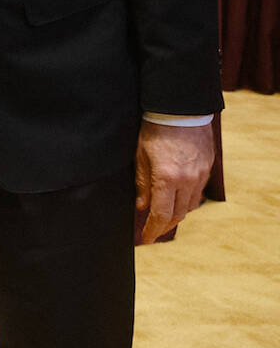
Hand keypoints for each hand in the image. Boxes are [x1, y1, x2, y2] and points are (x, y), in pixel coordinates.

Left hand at [135, 120, 214, 242]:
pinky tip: (177, 198)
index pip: (161, 215)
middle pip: (178, 215)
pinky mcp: (208, 168)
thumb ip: (141, 183)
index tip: (146, 238)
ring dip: (177, 214)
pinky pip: (198, 192)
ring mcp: (200, 175)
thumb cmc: (154, 130)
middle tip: (153, 230)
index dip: (152, 229)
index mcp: (166, 178)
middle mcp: (187, 181)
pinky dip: (187, 200)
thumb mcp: (139, 156)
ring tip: (163, 215)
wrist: (180, 110)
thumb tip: (141, 207)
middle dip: (165, 225)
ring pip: (190, 206)